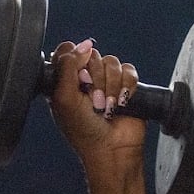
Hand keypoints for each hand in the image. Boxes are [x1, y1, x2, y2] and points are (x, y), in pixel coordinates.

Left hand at [48, 39, 145, 170]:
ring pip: (112, 62)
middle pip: (92, 54)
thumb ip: (67, 67)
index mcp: (64, 80)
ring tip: (106, 106)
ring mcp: (106, 80)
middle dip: (95, 79)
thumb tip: (82, 46)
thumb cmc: (83, 130)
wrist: (112, 148)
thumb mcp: (64, 98)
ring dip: (110, 86)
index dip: (74, 59)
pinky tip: (121, 102)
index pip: (66, 50)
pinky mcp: (126, 85)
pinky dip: (126, 87)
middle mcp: (84, 78)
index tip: (79, 77)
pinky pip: (129, 70)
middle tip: (93, 100)